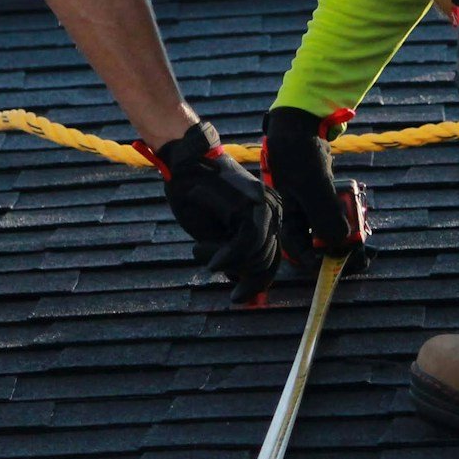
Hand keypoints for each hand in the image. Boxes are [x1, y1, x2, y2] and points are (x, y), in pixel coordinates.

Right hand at [140, 120, 277, 301]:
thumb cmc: (195, 195)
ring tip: (199, 249)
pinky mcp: (252, 206)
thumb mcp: (217, 232)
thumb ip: (236, 254)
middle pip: (267, 262)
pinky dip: (223, 255)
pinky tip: (203, 252)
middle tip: (209, 269)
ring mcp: (266, 207)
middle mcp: (274, 210)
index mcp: (269, 215)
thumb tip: (244, 280)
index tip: (237, 297)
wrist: (184, 161)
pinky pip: (245, 246)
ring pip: (256, 257)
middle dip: (240, 276)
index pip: (271, 260)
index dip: (256, 283)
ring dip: (224, 262)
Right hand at [262, 106, 360, 269]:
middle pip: (318, 245)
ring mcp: (310, 207)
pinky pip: (336, 216)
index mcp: (287, 219)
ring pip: (330, 232)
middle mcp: (298, 217)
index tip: (342, 265)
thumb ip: (326, 214)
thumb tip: (341, 242)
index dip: (319, 263)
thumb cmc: (300, 154)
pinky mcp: (322, 197)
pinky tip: (360, 222)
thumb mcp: (314, 185)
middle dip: (340, 252)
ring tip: (366, 245)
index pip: (300, 252)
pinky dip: (348, 221)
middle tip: (363, 258)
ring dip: (347, 238)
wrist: (300, 126)